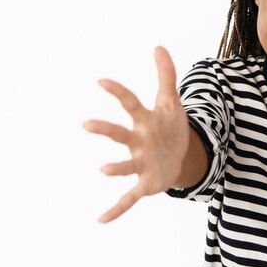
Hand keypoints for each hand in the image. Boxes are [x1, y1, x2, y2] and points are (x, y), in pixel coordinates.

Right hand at [83, 47, 189, 222]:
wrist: (180, 157)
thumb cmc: (170, 127)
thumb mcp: (172, 101)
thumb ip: (166, 75)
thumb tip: (159, 46)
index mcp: (144, 121)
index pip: (131, 104)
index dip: (118, 92)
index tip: (101, 80)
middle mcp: (137, 141)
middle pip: (120, 134)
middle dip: (105, 130)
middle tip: (86, 124)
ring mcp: (140, 163)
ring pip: (124, 166)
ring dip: (114, 168)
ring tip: (103, 169)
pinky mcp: (146, 183)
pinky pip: (130, 197)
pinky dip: (117, 208)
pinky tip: (101, 220)